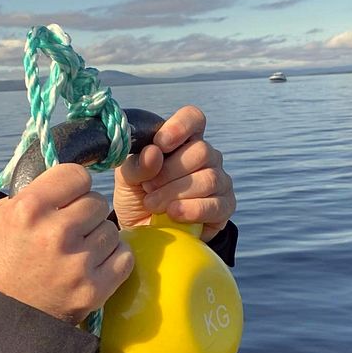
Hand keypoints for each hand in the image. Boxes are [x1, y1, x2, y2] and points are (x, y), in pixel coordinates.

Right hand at [0, 164, 134, 323]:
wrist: (1, 319)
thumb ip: (30, 193)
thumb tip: (61, 181)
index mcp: (29, 209)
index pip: (77, 174)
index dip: (73, 185)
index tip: (68, 197)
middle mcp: (56, 233)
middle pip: (98, 202)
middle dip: (86, 214)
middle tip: (71, 229)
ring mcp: (78, 262)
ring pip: (112, 229)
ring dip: (98, 237)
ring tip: (79, 250)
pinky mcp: (94, 289)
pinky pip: (124, 256)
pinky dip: (113, 259)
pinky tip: (94, 264)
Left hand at [113, 105, 234, 241]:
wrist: (146, 234)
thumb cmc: (138, 197)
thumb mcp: (127, 179)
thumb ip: (136, 165)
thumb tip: (154, 152)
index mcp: (183, 141)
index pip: (193, 118)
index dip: (179, 127)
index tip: (160, 145)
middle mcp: (206, 157)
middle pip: (201, 151)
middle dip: (169, 172)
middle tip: (148, 188)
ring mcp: (219, 181)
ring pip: (209, 178)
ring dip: (175, 193)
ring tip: (153, 204)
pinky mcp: (224, 207)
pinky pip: (215, 204)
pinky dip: (191, 209)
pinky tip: (172, 214)